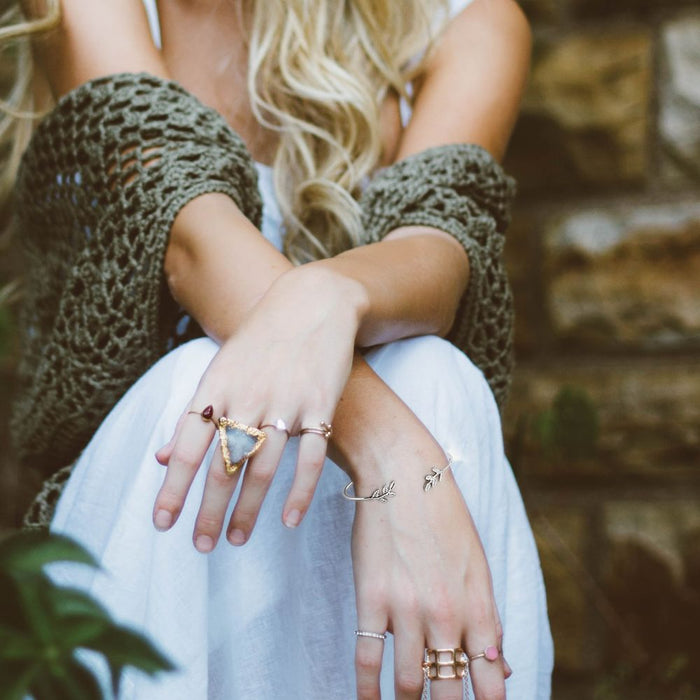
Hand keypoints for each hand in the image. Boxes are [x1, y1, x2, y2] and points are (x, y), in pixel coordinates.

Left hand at [152, 265, 366, 549]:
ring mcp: (285, 402)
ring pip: (262, 468)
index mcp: (216, 388)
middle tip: (200, 546)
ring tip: (237, 539)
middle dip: (208, 511)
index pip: (187, 447)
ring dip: (248, 510)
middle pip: (222, 465)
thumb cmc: (260, 341)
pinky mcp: (320, 405)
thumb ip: (193, 415)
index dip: (173, 488)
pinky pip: (310, 458)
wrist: (312, 303)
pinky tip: (290, 520)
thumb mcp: (219, 370)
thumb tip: (161, 458)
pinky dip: (300, 492)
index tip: (163, 524)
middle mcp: (247, 397)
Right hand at [351, 453, 510, 699]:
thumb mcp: (477, 565)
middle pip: (448, 691)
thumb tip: (501, 668)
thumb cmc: (444, 519)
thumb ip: (488, 619)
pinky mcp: (372, 599)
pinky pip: (368, 659)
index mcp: (479, 606)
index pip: (491, 679)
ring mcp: (407, 609)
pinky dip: (367, 690)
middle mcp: (447, 615)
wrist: (404, 476)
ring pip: (408, 683)